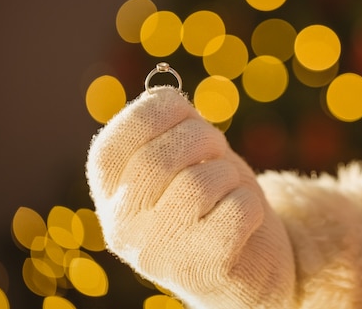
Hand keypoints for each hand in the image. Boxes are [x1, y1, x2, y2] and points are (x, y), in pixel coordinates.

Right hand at [86, 87, 294, 307]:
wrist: (248, 266)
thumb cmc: (214, 201)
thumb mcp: (185, 158)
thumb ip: (168, 128)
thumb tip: (160, 93)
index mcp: (111, 193)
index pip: (112, 143)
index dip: (153, 112)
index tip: (183, 111)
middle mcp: (122, 226)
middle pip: (158, 158)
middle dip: (202, 138)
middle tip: (217, 149)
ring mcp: (158, 252)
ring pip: (200, 183)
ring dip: (228, 173)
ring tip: (229, 187)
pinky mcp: (201, 268)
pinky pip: (236, 210)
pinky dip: (251, 202)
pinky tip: (244, 218)